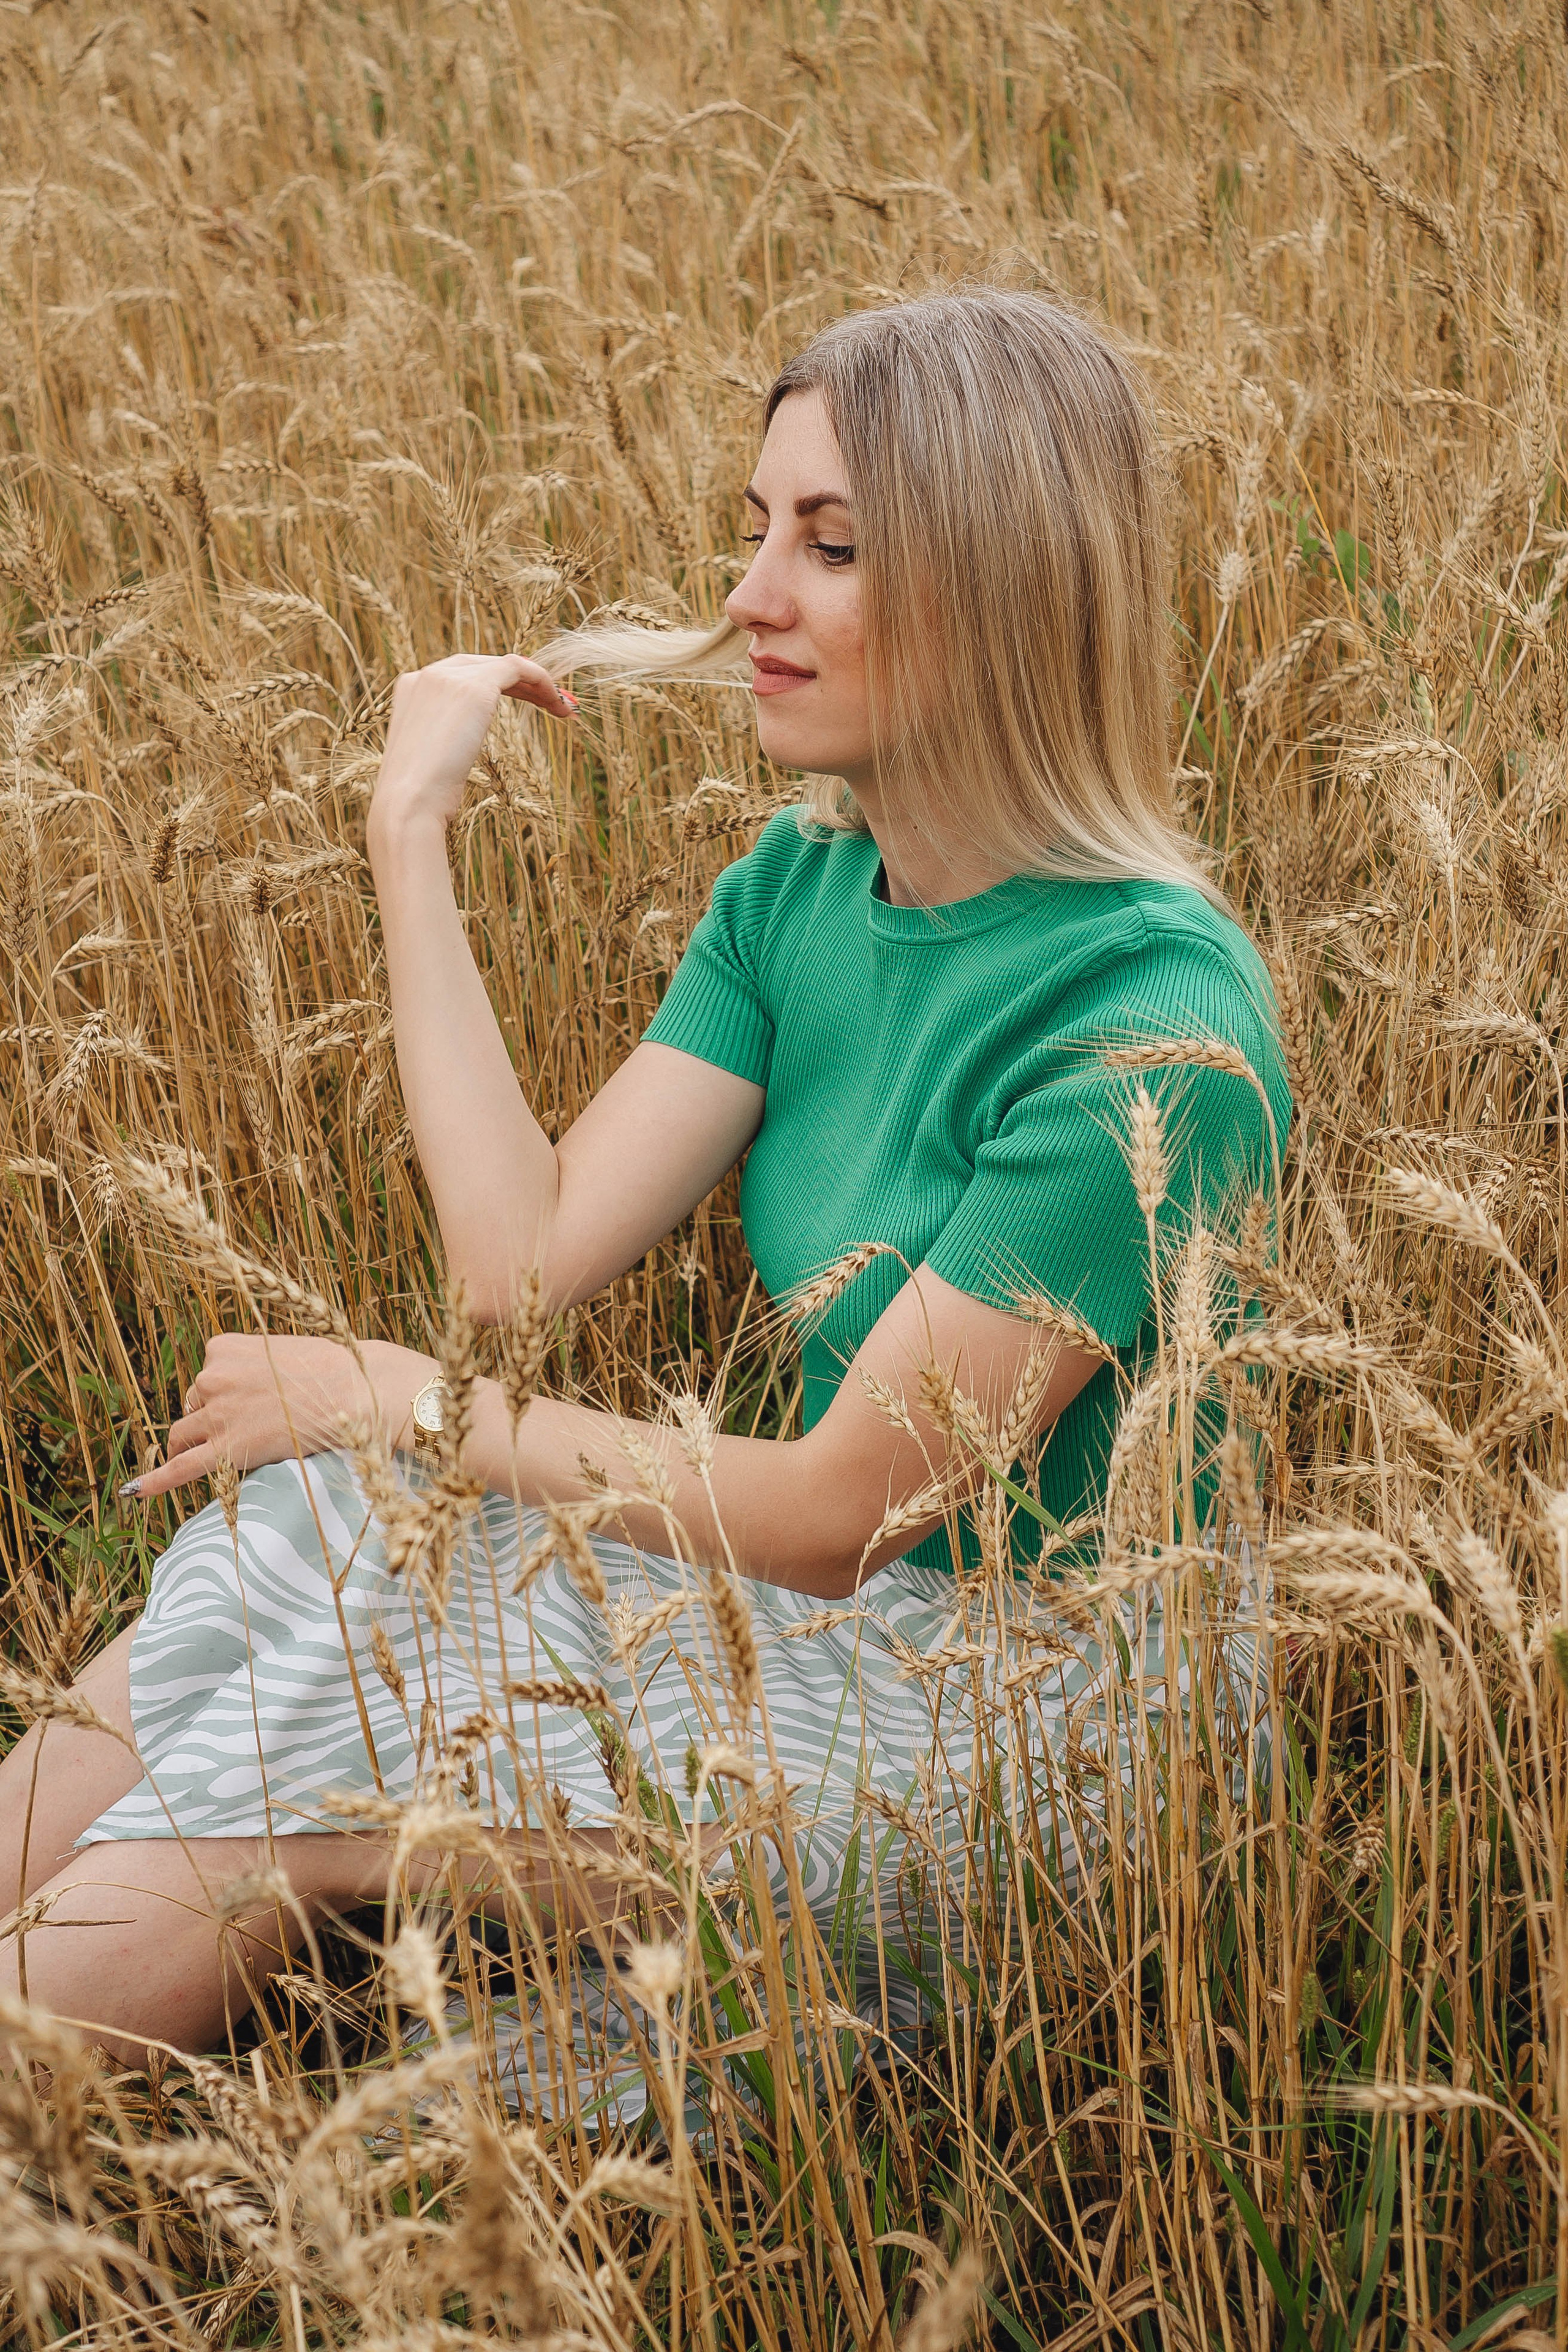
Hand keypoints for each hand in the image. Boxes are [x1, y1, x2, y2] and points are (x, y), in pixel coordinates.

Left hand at [120, 1335, 437, 1501]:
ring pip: (182, 1435)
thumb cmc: (335, 1370)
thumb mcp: (285, 1350)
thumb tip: (251, 1390)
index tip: (252, 1399)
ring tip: (214, 1456)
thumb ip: (257, 1365)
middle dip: (212, 1418)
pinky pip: (180, 1469)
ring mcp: (217, 1414)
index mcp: (223, 1347)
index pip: (206, 1374)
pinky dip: (154, 1481)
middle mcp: (212, 1377)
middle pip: (193, 1405)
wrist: (357, 1390)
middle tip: (253, 1427)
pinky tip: (132, 1493)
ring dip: (193, 1445)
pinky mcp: (226, 1449)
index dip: (226, 1392)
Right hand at [369, 653, 576, 837]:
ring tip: (563, 708)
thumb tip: (461, 748)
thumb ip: (445, 740)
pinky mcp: (474, 686)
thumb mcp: (431, 759)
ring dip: (537, 685)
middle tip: (550, 704)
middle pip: (483, 665)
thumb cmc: (420, 796)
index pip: (461, 674)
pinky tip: (559, 704)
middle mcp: (427, 674)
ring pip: (504, 665)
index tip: (524, 704)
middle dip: (520, 683)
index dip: (497, 686)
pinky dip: (542, 681)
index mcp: (412, 689)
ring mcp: (448, 676)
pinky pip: (518, 668)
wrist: (409, 802)